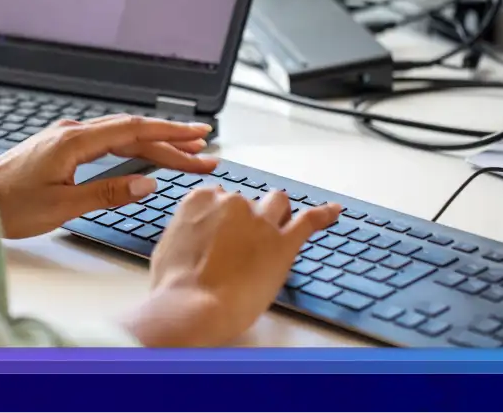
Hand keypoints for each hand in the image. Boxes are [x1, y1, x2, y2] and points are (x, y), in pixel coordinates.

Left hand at [0, 115, 216, 238]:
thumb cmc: (9, 205)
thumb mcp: (63, 205)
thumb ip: (108, 192)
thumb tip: (146, 183)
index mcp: (75, 140)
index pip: (135, 131)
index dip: (171, 134)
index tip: (200, 137)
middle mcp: (72, 132)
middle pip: (133, 132)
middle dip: (171, 142)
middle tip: (205, 152)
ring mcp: (65, 138)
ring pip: (120, 138)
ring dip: (153, 146)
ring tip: (185, 155)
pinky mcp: (59, 149)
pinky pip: (105, 143)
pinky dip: (131, 149)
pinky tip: (143, 157)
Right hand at [122, 188, 341, 346]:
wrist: (191, 307)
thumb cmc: (174, 286)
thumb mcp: (168, 247)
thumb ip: (187, 231)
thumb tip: (193, 235)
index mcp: (200, 201)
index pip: (218, 195)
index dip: (222, 216)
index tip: (222, 230)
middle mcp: (232, 203)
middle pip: (248, 201)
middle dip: (248, 218)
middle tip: (245, 244)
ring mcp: (260, 221)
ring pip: (278, 203)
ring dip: (278, 214)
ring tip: (278, 230)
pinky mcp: (283, 242)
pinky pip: (310, 220)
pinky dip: (324, 214)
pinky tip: (334, 211)